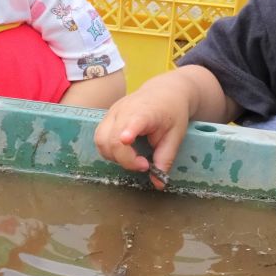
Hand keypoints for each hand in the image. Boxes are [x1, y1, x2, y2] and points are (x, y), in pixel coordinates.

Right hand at [94, 66, 235, 186]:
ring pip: (100, 140)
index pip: (132, 121)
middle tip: (144, 164)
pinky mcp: (107, 116)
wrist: (165, 91)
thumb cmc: (172, 112)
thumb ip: (165, 159)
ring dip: (114, 156)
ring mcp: (112, 112)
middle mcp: (123, 110)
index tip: (126, 141)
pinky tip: (125, 151)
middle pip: (111, 139)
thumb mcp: (176, 136)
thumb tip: (158, 184)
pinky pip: (100, 137)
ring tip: (134, 158)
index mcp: (145, 111)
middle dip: (124, 159)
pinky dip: (110, 150)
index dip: (126, 131)